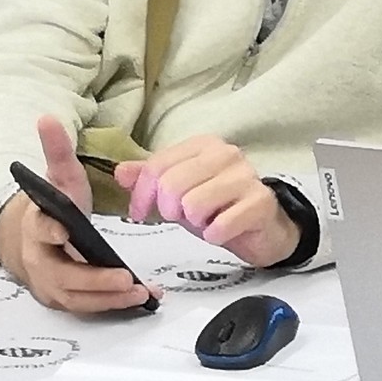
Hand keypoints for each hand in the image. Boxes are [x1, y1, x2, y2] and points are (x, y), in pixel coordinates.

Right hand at [0, 115, 161, 312]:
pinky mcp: (68, 298)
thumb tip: (47, 119)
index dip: (50, 232)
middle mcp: (42, 259)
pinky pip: (89, 305)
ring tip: (141, 292)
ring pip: (77, 297)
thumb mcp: (60, 177)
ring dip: (109, 298)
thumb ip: (58, 151)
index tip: (66, 231)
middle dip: (93, 278)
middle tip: (125, 277)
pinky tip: (144, 297)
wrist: (41, 237)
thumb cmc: (56, 206)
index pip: (40, 230)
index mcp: (39, 227)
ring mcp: (53, 283)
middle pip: (62, 274)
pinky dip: (114, 305)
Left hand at [114, 134, 298, 267]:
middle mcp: (227, 154)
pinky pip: (221, 225)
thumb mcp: (178, 191)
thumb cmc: (218, 206)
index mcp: (204, 145)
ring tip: (205, 220)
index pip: (157, 166)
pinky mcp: (261, 203)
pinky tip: (221, 231)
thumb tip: (120, 171)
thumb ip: (150, 178)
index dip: (141, 195)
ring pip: (194, 204)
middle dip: (168, 210)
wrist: (261, 226)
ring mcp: (247, 177)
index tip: (139, 213)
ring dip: (194, 222)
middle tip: (180, 217)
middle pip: (172, 184)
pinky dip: (214, 235)